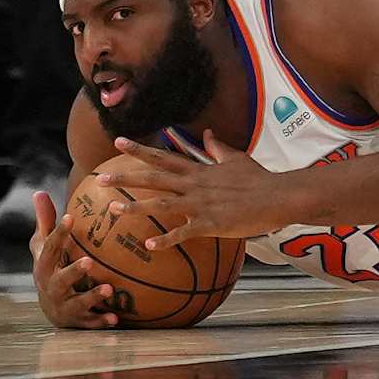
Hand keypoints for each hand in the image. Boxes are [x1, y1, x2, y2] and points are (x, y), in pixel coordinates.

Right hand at [30, 189, 123, 328]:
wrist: (50, 308)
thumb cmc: (50, 268)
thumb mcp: (44, 247)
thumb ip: (45, 222)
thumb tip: (39, 192)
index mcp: (44, 266)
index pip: (50, 248)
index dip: (59, 233)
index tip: (71, 217)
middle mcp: (51, 288)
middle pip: (60, 280)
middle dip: (73, 272)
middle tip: (89, 261)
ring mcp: (64, 306)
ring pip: (77, 303)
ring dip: (92, 297)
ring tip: (109, 289)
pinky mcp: (77, 321)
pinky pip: (89, 322)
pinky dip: (101, 321)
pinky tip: (116, 318)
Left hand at [97, 133, 289, 248]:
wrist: (278, 196)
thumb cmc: (259, 179)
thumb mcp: (236, 158)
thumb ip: (217, 148)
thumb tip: (207, 133)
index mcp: (199, 171)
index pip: (164, 158)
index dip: (141, 150)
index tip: (119, 142)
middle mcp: (195, 185)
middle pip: (154, 179)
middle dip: (126, 178)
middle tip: (100, 178)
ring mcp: (201, 205)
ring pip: (161, 204)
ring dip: (135, 207)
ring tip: (111, 210)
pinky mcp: (210, 223)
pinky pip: (183, 233)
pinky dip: (166, 239)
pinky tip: (148, 246)